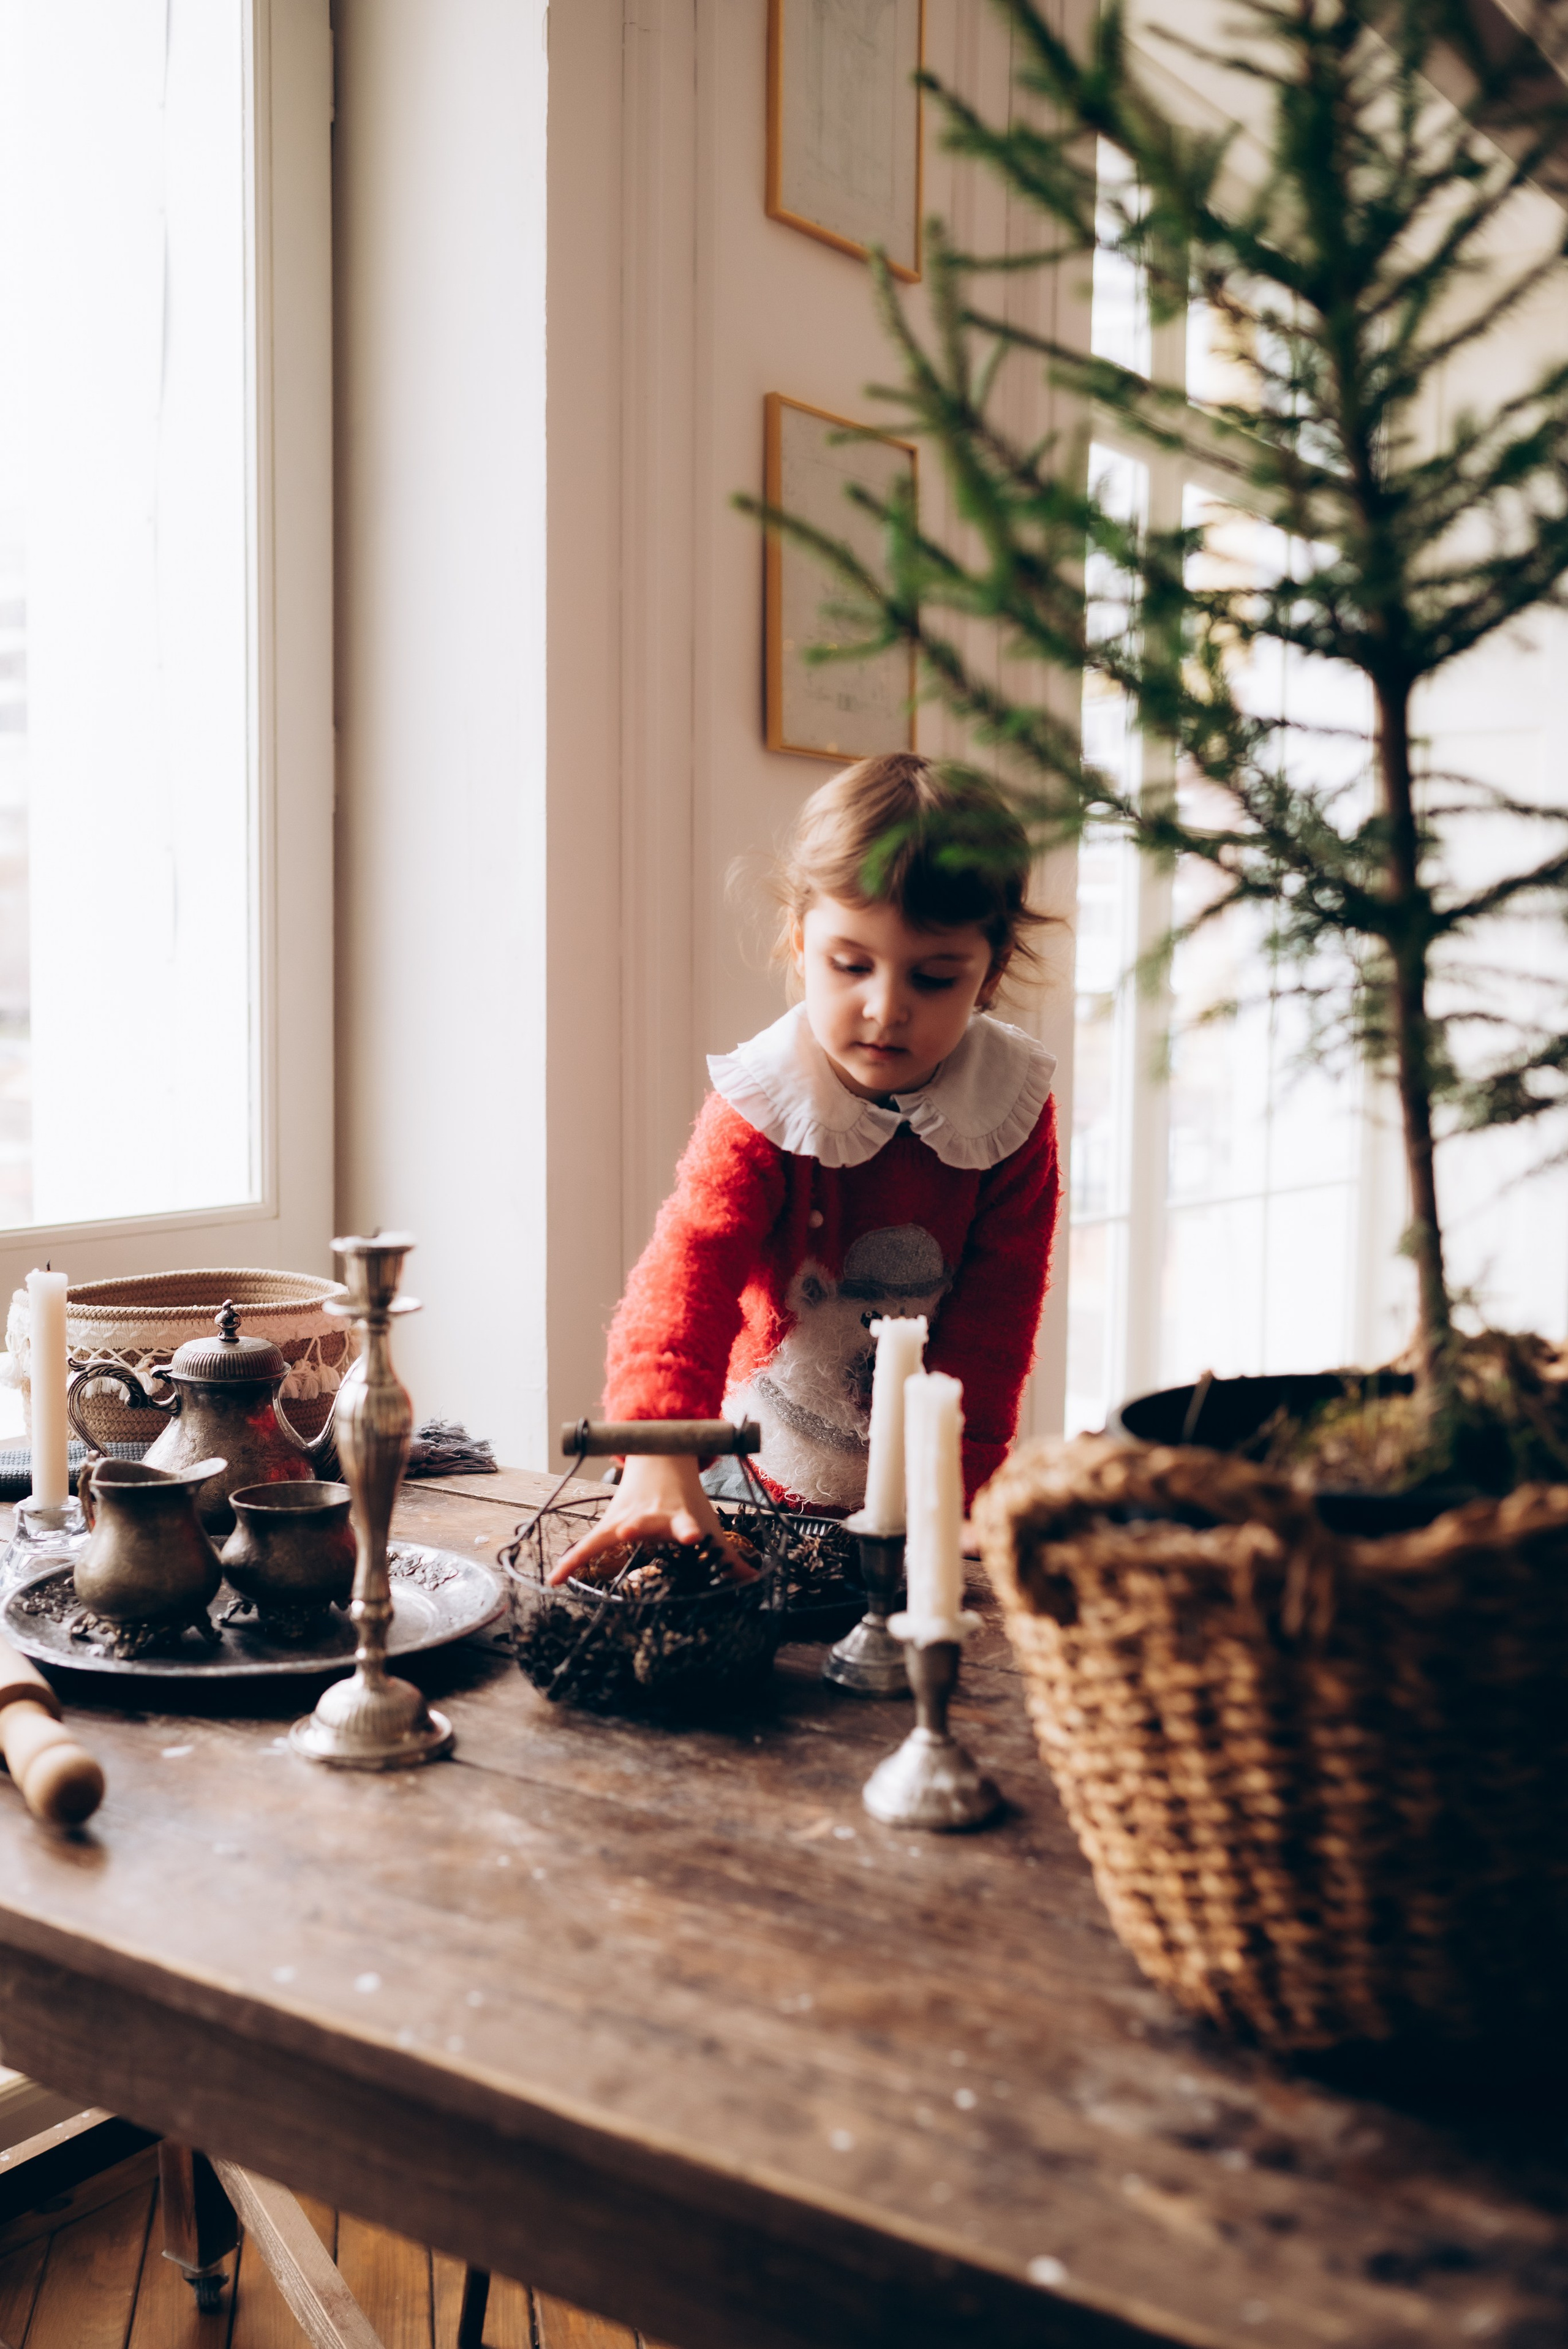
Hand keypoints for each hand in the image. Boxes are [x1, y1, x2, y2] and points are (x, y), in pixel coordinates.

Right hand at [549, 1452, 752, 1584]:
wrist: (660, 1460)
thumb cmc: (686, 1499)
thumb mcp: (708, 1523)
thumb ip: (729, 1557)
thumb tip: (756, 1580)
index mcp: (678, 1516)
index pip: (685, 1522)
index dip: (689, 1529)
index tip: (693, 1536)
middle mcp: (650, 1515)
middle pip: (642, 1521)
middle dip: (636, 1526)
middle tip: (629, 1533)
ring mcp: (626, 1518)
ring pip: (608, 1530)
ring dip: (593, 1546)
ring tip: (572, 1563)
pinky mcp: (609, 1524)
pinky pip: (586, 1546)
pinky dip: (570, 1562)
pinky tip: (553, 1580)